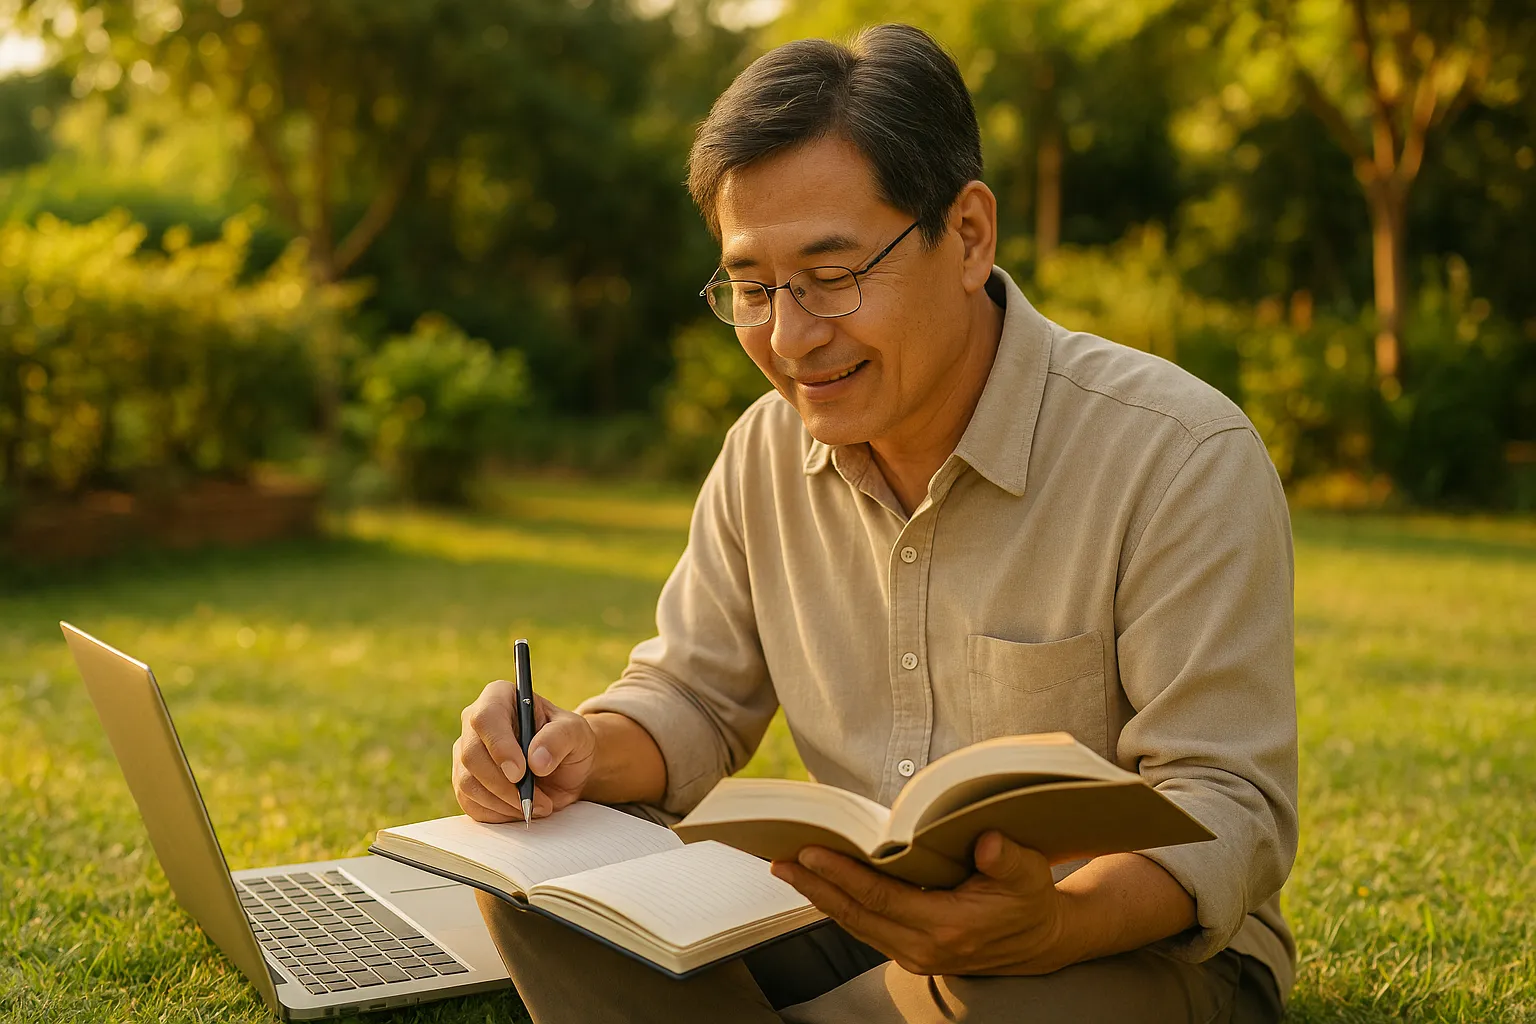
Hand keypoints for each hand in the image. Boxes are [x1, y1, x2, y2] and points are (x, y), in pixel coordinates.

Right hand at [452, 679, 595, 822]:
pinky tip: (520, 810)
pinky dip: (497, 813)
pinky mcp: (465, 781)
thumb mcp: (576, 733)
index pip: (486, 718)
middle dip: (503, 784)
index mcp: (499, 697)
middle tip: (535, 800)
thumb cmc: (568, 741)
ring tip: (536, 805)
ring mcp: (466, 753)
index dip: (499, 746)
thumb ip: (559, 739)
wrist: (564, 769)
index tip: (520, 772)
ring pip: (468, 782)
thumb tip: (536, 760)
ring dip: (503, 802)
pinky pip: (470, 803)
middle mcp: (475, 722)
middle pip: (471, 755)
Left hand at [770, 831, 1075, 976]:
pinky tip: (820, 885)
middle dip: (815, 887)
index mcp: (949, 927)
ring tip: (788, 868)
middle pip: (856, 915)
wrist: (1041, 941)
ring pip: (855, 924)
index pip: (882, 898)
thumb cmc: (1030, 898)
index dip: (843, 875)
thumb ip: (1007, 858)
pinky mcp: (910, 953)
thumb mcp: (1030, 872)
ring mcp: (914, 955)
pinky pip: (865, 928)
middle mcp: (924, 948)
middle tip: (779, 860)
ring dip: (820, 897)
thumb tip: (986, 844)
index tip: (810, 852)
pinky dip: (839, 905)